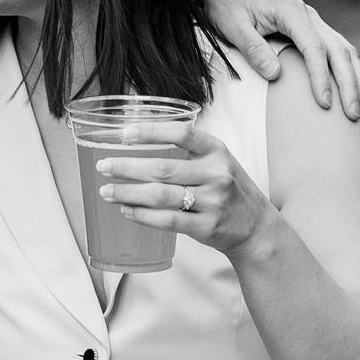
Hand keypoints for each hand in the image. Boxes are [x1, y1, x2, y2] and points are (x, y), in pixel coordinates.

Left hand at [95, 119, 276, 257]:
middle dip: (127, 167)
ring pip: (161, 196)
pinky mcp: (207, 227)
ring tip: (106, 191)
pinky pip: (167, 221)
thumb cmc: (229, 189)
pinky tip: (127, 210)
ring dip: (128, 193)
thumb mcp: (218, 161)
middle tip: (103, 166)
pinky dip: (143, 216)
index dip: (151, 131)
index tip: (124, 132)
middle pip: (163, 168)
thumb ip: (188, 151)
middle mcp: (216, 174)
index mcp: (217, 151)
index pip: (182, 133)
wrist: (257, 229)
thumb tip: (137, 141)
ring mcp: (213, 203)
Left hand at [202, 0, 359, 118]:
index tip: (325, 104)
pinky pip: (336, 51)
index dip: (321, 77)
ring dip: (356, 79)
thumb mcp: (232, 26)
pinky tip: (354, 92)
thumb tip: (276, 74)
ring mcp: (312, 22)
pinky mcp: (310, 30)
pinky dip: (348, 72)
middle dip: (350, 84)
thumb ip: (253, 48)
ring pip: (344, 50)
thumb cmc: (226, 7)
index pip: (313, 47)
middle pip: (338, 50)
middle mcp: (307, 15)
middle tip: (355, 115)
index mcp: (290, 11)